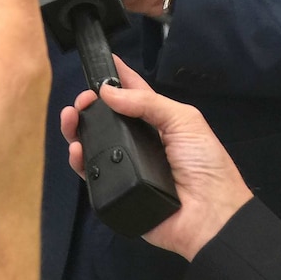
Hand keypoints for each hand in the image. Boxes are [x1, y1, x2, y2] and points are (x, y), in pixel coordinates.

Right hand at [61, 56, 252, 261]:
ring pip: (91, 142)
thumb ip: (147, 102)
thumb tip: (106, 93)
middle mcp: (136, 141)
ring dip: (76, 127)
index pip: (131, 94)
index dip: (116, 78)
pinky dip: (78, 159)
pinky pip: (90, 173)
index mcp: (156, 122)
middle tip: (81, 99)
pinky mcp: (114, 190)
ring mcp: (123, 165)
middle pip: (104, 117)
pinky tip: (77, 149)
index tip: (98, 61)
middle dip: (88, 103)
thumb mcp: (184, 121)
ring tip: (70, 117)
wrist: (210, 218)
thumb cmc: (205, 164)